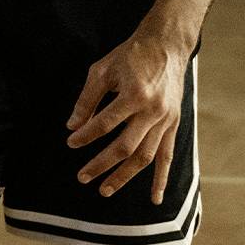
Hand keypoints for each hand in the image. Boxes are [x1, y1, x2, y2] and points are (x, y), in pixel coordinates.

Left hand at [65, 33, 186, 204]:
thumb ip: (88, 98)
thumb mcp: (103, 69)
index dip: (86, 135)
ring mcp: (165, 120)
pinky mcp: (173, 124)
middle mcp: (152, 111)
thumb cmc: (131, 55)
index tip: (71, 142)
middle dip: (101, 164)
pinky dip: (161, 178)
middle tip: (82, 176)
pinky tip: (154, 198)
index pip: (104, 123)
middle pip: (124, 147)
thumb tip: (73, 125)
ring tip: (105, 189)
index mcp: (134, 94)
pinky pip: (167, 156)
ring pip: (144, 157)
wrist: (166, 46)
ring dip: (124, 176)